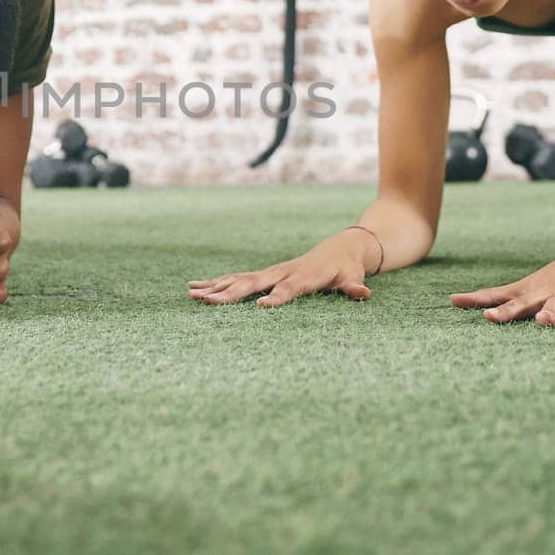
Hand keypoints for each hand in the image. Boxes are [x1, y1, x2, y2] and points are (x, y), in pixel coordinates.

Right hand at [187, 229, 378, 307]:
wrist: (342, 247)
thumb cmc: (348, 267)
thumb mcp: (354, 277)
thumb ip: (355, 287)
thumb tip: (364, 293)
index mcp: (304, 277)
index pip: (288, 289)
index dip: (276, 298)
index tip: (260, 307)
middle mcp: (282, 272)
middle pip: (252, 283)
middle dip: (228, 294)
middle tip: (204, 301)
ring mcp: (271, 272)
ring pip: (238, 280)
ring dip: (214, 287)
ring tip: (190, 293)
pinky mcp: (265, 275)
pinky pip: (237, 280)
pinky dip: (216, 284)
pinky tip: (195, 289)